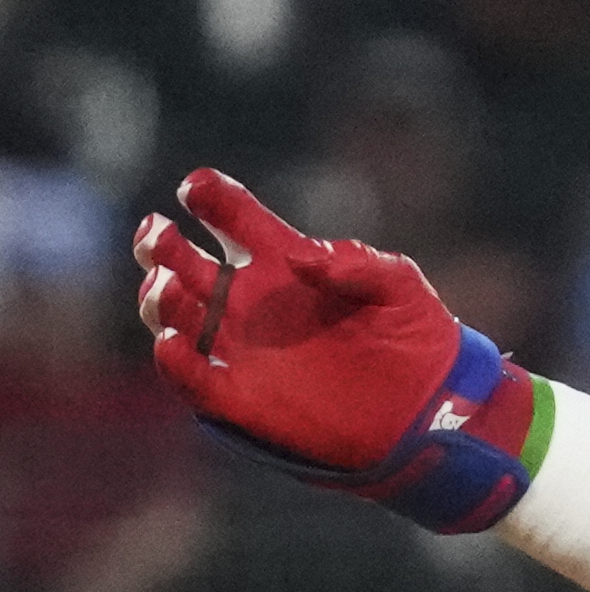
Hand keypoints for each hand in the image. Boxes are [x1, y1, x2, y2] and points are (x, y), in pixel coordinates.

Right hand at [134, 168, 461, 470]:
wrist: (431, 404)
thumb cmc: (416, 334)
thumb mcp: (400, 286)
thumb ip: (357, 263)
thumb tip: (301, 257)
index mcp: (285, 262)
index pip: (234, 220)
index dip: (211, 198)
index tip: (196, 188)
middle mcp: (251, 302)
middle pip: (183, 264)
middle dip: (161, 244)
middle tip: (157, 230)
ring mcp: (241, 349)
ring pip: (175, 317)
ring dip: (160, 298)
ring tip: (167, 282)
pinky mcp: (241, 398)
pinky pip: (193, 380)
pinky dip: (174, 363)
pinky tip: (174, 343)